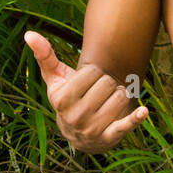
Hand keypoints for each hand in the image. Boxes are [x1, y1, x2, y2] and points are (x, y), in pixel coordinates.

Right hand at [24, 31, 148, 153]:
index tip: (90, 81)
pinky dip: (136, 118)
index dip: (96, 73)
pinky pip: (125, 125)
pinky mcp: (109, 138)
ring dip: (121, 95)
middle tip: (101, 92)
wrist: (78, 134)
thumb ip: (45, 56)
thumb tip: (29, 33)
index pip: (93, 72)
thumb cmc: (68, 99)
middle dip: (109, 84)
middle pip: (109, 83)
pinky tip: (143, 110)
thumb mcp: (55, 79)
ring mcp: (92, 129)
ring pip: (121, 97)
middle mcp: (75, 116)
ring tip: (110, 101)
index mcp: (61, 99)